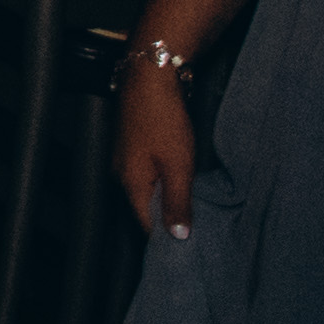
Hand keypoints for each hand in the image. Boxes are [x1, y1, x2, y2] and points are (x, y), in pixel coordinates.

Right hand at [116, 55, 199, 237]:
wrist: (149, 75)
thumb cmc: (163, 119)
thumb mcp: (178, 165)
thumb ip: (177, 202)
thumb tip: (178, 237)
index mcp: (130, 182)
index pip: (147, 224)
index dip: (169, 238)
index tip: (194, 247)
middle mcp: (122, 173)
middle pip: (146, 208)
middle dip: (170, 219)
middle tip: (202, 228)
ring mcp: (125, 157)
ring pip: (148, 190)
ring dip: (169, 199)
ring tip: (197, 205)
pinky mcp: (133, 145)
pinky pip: (149, 175)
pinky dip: (166, 182)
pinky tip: (184, 179)